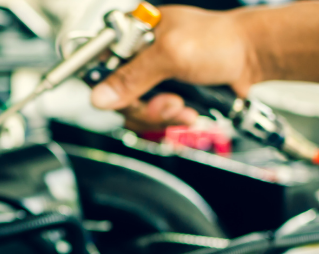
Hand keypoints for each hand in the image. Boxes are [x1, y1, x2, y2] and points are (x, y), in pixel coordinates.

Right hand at [90, 5, 260, 131]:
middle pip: (116, 95)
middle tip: (168, 102)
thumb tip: (100, 96)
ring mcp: (152, 76)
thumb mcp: (172, 55)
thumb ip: (133, 76)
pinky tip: (187, 110)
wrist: (254, 57)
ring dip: (159, 116)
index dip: (106, 86)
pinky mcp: (165, 92)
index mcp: (133, 33)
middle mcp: (138, 55)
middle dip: (144, 106)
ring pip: (134, 110)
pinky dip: (169, 119)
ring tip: (182, 107)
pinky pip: (152, 116)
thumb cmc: (222, 41)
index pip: (99, 64)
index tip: (122, 99)